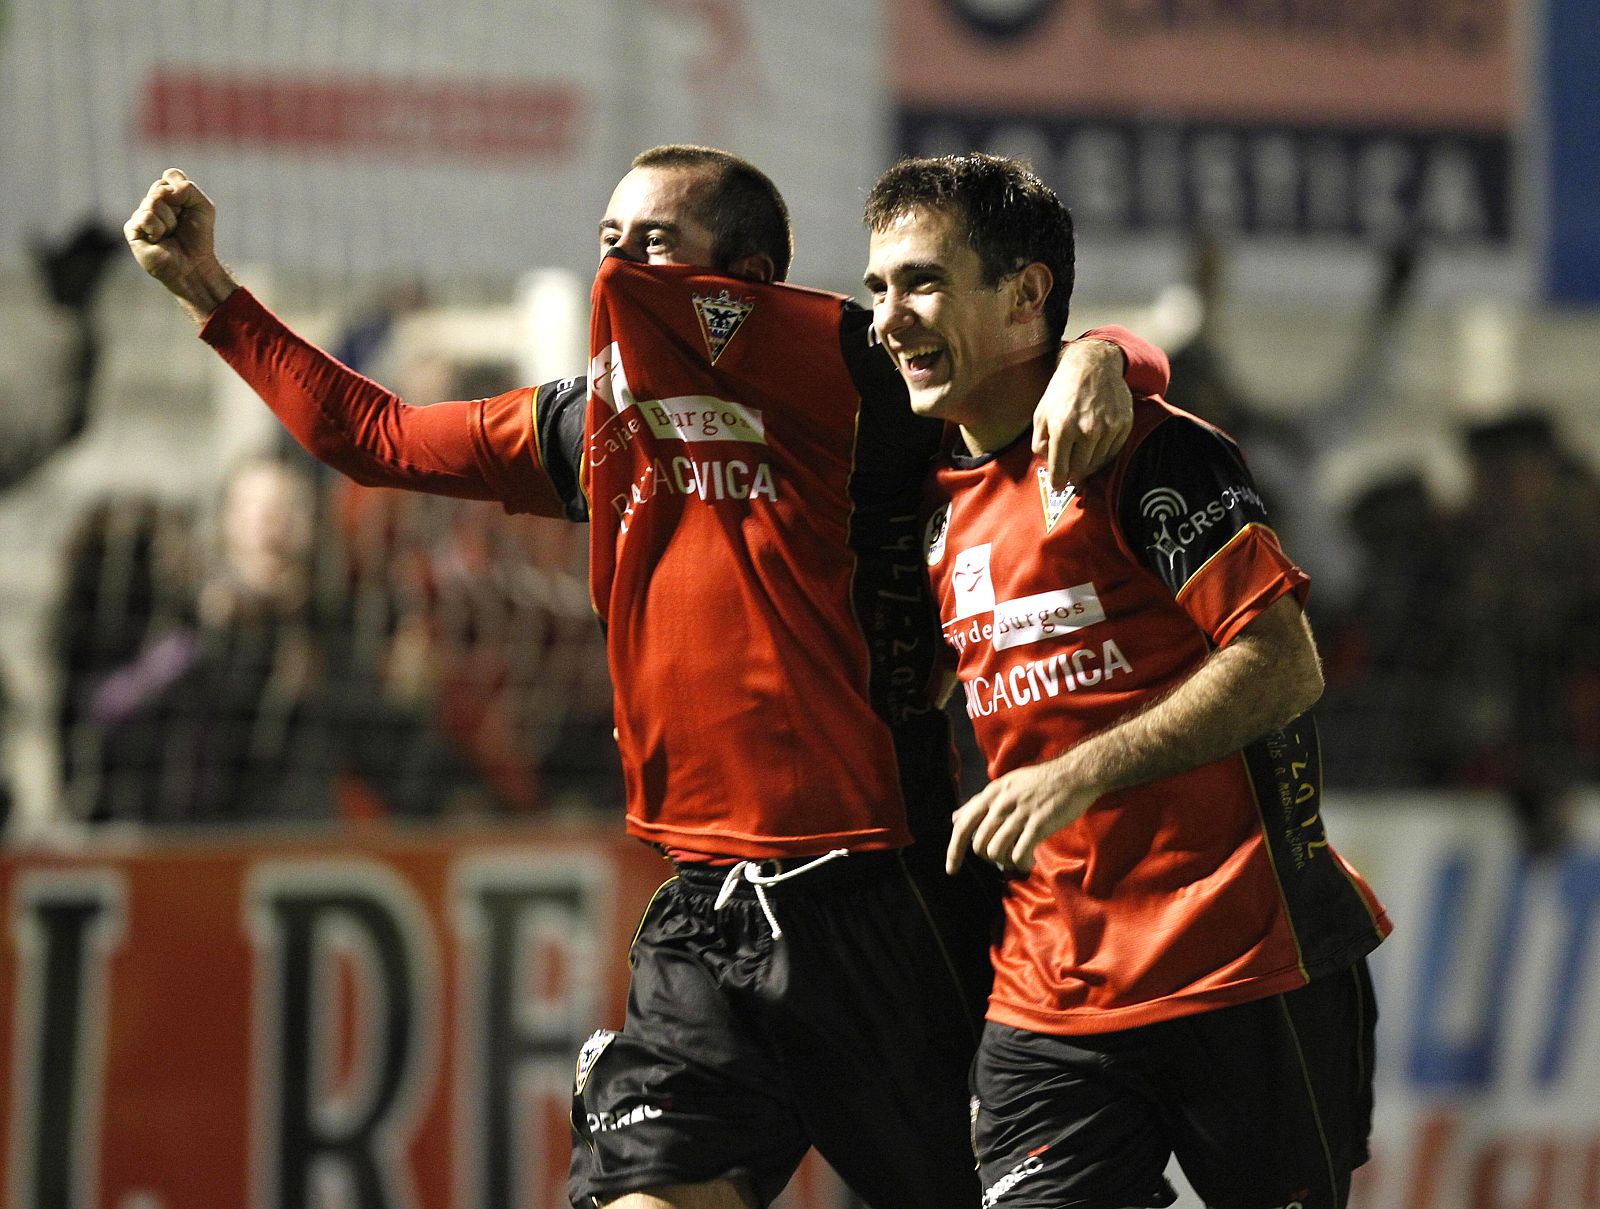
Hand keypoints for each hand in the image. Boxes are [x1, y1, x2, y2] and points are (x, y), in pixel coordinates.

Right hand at [124, 169, 234, 323]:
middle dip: (176, 206)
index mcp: (166, 195)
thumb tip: (164, 189)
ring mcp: (140, 215)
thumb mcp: (203, 206)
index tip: (188, 211)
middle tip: (179, 225)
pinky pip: (145, 217)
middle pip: (159, 187)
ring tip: (170, 234)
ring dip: (169, 221)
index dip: (183, 193)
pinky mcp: (132, 230)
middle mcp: (151, 203)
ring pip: (152, 202)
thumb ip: (187, 188)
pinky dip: (158, 228)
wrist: (194, 265)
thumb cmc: (198, 237)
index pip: (169, 177)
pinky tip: (159, 240)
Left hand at [946, 759, 1097, 875]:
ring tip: (1017, 858)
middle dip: (988, 858)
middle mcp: (1001, 803)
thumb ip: (980, 803)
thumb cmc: (1041, 781)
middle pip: (979, 844)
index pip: (963, 826)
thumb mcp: (1005, 784)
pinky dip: (1021, 864)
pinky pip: (1019, 854)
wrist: (1074, 774)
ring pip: (996, 851)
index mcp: (992, 793)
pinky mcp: (1038, 825)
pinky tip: (1029, 862)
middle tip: (1004, 857)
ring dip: (1005, 862)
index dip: (953, 850)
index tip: (952, 869)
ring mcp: (1019, 814)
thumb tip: (954, 818)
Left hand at [1032, 339, 1132, 490]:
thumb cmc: (1063, 390)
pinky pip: (1113, 451)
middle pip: (1080, 469)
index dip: (1058, 482)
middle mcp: (1087, 431)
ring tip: (1082, 458)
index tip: (1058, 486)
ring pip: (1098, 463)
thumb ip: (1040, 442)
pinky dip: (1104, 454)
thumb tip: (1047, 463)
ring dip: (1089, 464)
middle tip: (1070, 474)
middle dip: (1073, 474)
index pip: (1060, 469)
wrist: (1093, 366)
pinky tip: (1096, 446)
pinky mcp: (1123, 425)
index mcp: (1062, 428)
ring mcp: (1108, 429)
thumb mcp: (1041, 414)